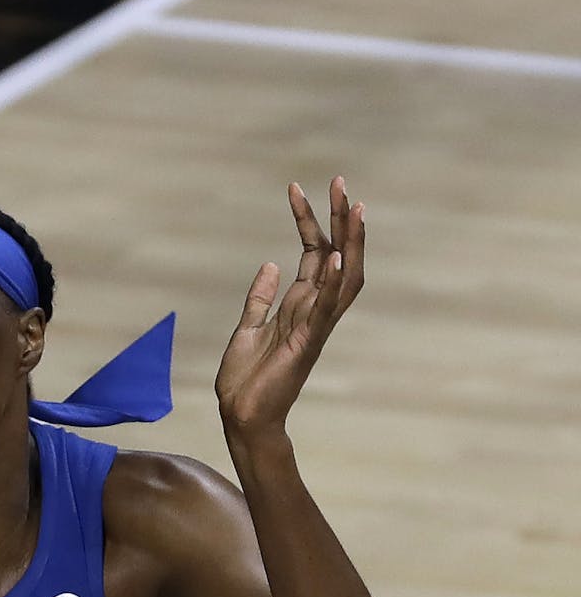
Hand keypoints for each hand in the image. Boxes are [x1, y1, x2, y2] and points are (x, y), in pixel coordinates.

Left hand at [215, 176, 364, 434]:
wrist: (242, 415)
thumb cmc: (246, 378)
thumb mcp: (247, 327)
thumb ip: (260, 297)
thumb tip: (270, 264)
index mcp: (300, 304)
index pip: (314, 252)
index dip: (309, 220)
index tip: (297, 188)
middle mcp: (314, 310)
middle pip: (337, 255)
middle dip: (339, 220)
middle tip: (338, 181)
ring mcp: (315, 326)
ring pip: (343, 277)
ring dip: (349, 243)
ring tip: (352, 208)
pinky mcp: (307, 343)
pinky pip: (326, 309)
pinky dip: (333, 283)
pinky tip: (337, 257)